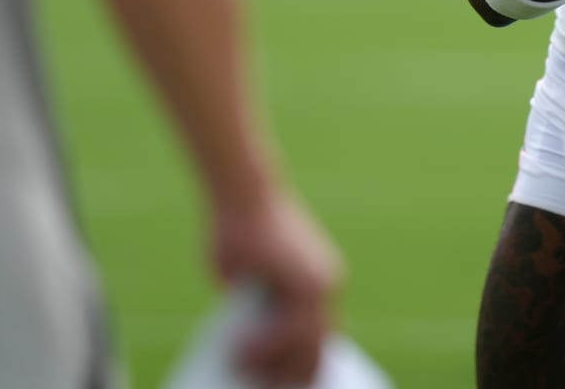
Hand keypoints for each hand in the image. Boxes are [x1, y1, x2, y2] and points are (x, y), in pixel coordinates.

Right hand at [210, 190, 341, 385]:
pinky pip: (291, 328)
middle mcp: (326, 285)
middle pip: (316, 348)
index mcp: (317, 284)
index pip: (318, 339)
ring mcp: (320, 284)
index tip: (284, 387)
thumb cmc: (238, 231)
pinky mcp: (306, 281)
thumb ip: (253, 311)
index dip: (301, 367)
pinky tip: (239, 355)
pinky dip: (266, 347)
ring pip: (306, 344)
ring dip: (272, 365)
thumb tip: (246, 347)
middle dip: (290, 377)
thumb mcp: (243, 280)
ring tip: (242, 376)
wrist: (242, 194)